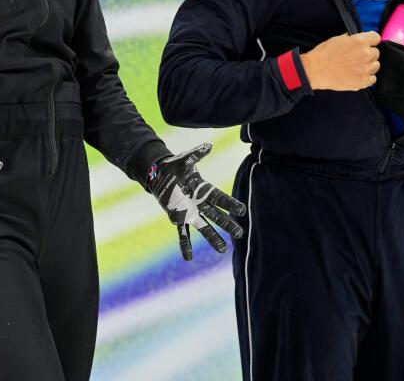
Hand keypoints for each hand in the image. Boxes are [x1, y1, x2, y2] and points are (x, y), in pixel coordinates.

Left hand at [148, 144, 246, 259]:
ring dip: (212, 238)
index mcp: (203, 189)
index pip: (220, 198)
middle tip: (239, 234)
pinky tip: (188, 258)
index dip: (231, 204)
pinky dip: (185, 245)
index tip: (242, 210)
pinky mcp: (178, 218)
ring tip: (223, 250)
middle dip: (227, 224)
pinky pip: (183, 233)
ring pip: (204, 227)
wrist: (160, 174)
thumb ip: (196, 154)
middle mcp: (199, 203)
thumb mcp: (185, 159)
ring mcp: (189, 212)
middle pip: (216, 215)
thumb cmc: (176, 166)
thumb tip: (208, 145)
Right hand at [300, 31, 381, 90]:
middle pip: (376, 53)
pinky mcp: (363, 82)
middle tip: (357, 57)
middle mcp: (366, 54)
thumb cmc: (324, 54)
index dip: (371, 40)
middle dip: (368, 54)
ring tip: (356, 67)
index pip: (376, 38)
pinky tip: (357, 75)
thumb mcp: (337, 39)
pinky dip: (367, 77)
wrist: (315, 70)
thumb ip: (351, 38)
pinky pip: (373, 79)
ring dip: (368, 66)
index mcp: (360, 41)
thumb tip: (357, 39)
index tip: (368, 44)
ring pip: (376, 66)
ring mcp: (365, 69)